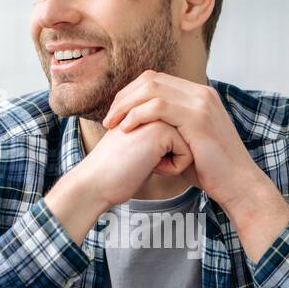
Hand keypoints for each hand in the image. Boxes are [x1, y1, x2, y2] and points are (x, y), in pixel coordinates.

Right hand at [44, 119, 192, 244]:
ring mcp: (158, 114)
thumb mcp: (145, 144)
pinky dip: (173, 168)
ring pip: (191, 144)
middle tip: (143, 159)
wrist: (97, 182)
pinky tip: (149, 166)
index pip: (182, 133)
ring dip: (173, 161)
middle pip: (189, 137)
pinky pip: (188, 154)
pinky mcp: (162, 129)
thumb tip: (191, 138)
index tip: (142, 156)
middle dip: (174, 155)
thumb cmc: (120, 169)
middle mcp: (155, 105)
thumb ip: (165, 133)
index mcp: (150, 106)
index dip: (169, 152)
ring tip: (146, 161)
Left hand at [101, 71, 263, 210]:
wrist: (237, 185)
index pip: (156, 80)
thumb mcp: (188, 142)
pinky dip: (137, 115)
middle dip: (124, 97)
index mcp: (199, 95)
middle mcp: (201, 93)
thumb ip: (170, 129)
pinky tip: (127, 129)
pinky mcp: (198, 118)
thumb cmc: (211, 170)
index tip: (116, 114)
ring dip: (126, 105)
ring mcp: (201, 103)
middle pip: (151, 79)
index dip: (131, 94)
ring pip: (152, 89)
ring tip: (112, 124)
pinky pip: (158, 106)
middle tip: (109, 119)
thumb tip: (144, 129)